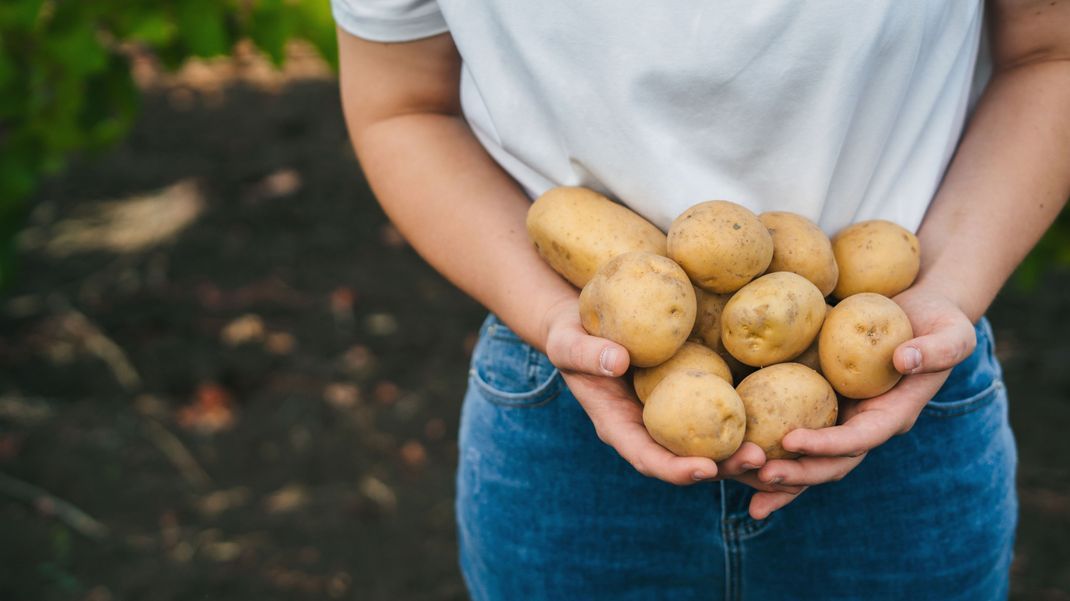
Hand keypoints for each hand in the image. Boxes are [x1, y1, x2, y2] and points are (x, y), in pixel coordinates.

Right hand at [541, 298, 792, 488]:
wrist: (584, 322)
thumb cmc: (571, 334)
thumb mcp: (567, 341)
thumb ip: (586, 353)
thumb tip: (617, 361)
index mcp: (619, 426)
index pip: (647, 458)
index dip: (675, 469)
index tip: (704, 470)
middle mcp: (650, 429)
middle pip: (689, 460)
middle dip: (725, 467)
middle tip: (759, 459)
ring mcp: (673, 416)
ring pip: (712, 445)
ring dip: (746, 451)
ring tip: (783, 448)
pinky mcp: (691, 395)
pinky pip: (720, 413)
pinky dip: (750, 419)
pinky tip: (783, 414)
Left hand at [747, 285, 977, 518]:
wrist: (918, 313)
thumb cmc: (939, 320)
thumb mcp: (953, 332)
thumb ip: (937, 349)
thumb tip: (904, 359)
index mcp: (892, 416)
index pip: (859, 440)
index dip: (827, 445)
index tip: (792, 440)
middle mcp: (863, 425)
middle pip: (828, 463)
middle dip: (795, 473)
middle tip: (758, 473)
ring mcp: (839, 418)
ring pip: (805, 458)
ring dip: (773, 472)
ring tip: (733, 476)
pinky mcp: (818, 404)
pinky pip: (789, 429)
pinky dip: (763, 444)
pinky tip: (729, 453)